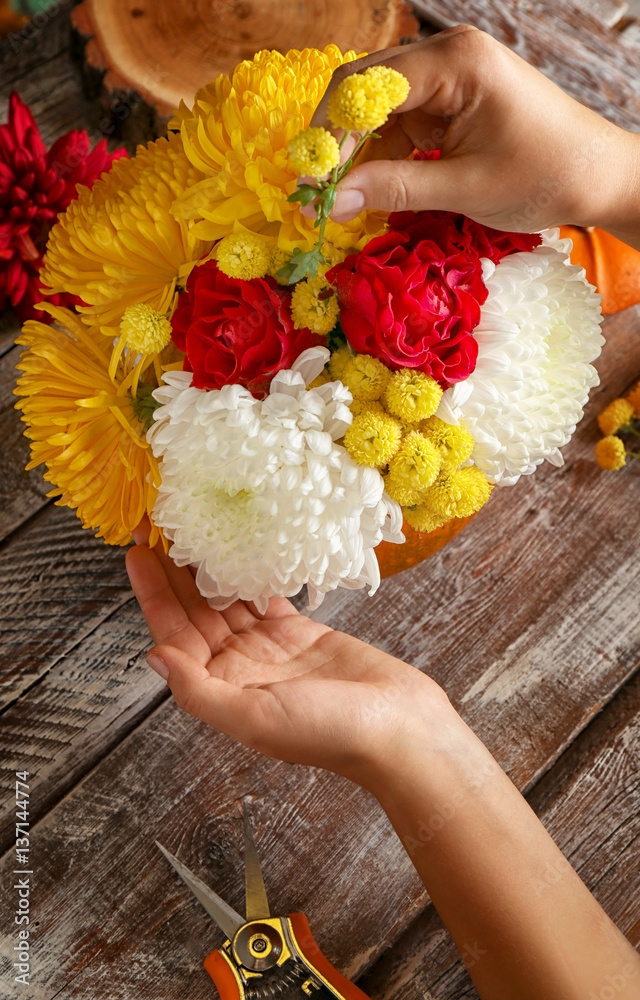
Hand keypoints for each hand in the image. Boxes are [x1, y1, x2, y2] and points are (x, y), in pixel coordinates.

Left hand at [125, 523, 451, 786]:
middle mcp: (239, 667)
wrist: (398, 729)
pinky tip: (238, 546)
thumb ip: (199, 691)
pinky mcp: (301, 631)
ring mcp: (270, 647)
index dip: (153, 594)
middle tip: (157, 526)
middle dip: (173, 573)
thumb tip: (153, 656)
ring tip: (190, 528)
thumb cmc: (329, 733)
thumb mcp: (254, 718)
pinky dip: (250, 572)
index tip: (137, 554)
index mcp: (222, 688)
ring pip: (227, 599)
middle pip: (195, 611)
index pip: (175, 633)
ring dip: (207, 567)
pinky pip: (266, 596)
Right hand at [310, 26, 639, 244]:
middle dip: (336, 140)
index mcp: (456, 63)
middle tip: (315, 191)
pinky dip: (383, 158)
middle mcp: (447, 57)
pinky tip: (371, 190)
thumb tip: (332, 201)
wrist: (598, 178)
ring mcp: (448, 78)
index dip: (330, 134)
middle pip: (364, 89)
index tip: (308, 181)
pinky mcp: (451, 102)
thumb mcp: (464, 187)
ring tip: (340, 199)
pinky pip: (400, 125)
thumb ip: (395, 189)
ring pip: (378, 110)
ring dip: (357, 153)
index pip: (366, 86)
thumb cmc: (545, 176)